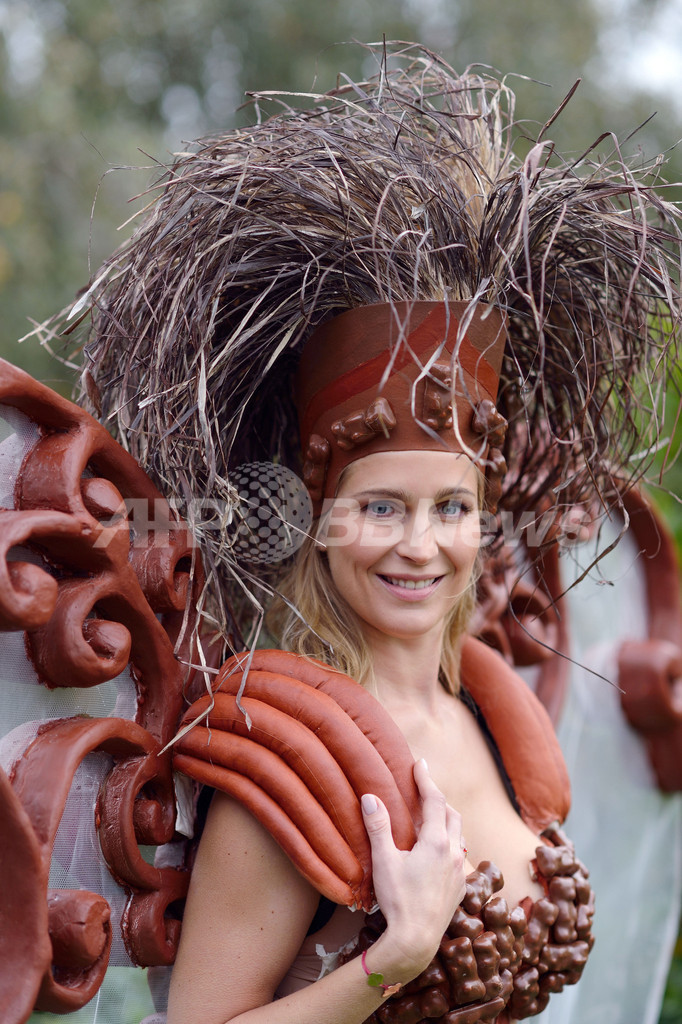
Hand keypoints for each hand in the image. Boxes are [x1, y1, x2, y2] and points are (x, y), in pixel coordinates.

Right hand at [360, 758, 466, 975]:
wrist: (416, 941)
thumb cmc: (398, 900)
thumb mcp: (384, 861)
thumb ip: (378, 827)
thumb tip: (370, 797)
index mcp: (437, 841)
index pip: (435, 800)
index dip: (426, 779)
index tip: (420, 763)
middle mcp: (454, 852)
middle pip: (452, 814)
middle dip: (438, 799)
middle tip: (423, 789)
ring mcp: (459, 871)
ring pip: (459, 836)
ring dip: (447, 822)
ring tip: (431, 818)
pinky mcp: (459, 888)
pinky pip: (459, 856)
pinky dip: (450, 844)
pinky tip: (438, 852)